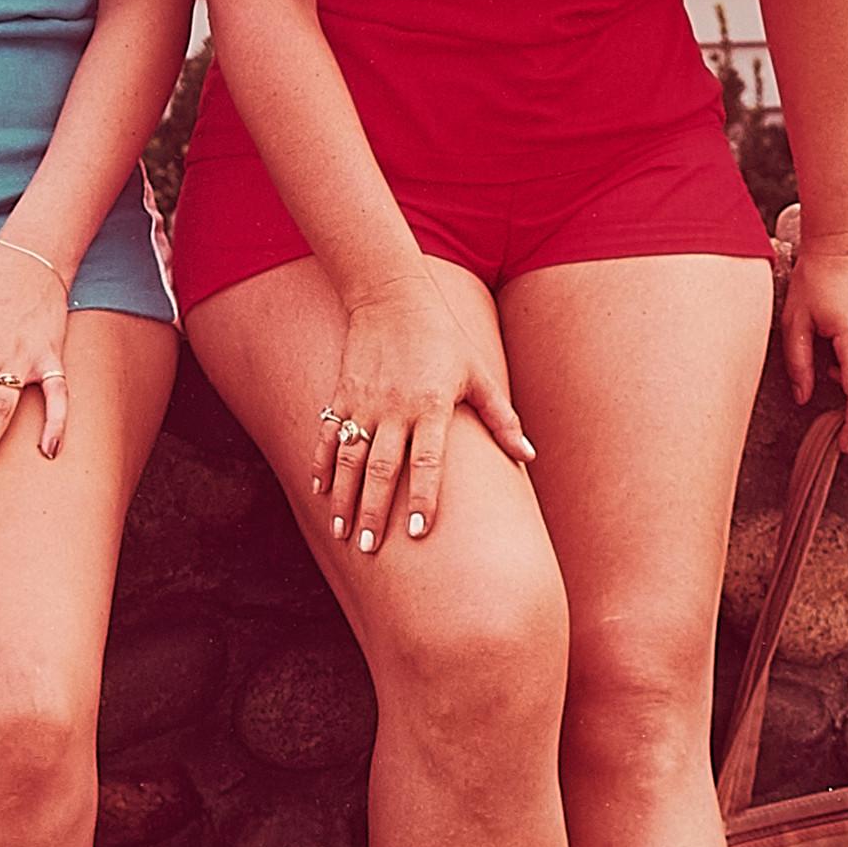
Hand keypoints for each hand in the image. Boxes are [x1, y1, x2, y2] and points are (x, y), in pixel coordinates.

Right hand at [314, 275, 534, 555]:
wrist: (391, 296)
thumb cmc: (444, 337)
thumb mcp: (478, 374)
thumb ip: (501, 419)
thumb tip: (529, 457)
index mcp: (432, 405)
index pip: (428, 461)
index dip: (423, 497)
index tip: (417, 533)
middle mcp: (395, 407)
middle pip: (383, 469)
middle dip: (374, 511)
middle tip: (369, 549)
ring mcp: (363, 402)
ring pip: (350, 458)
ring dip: (344, 498)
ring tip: (343, 534)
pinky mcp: (341, 395)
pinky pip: (326, 435)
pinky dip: (320, 465)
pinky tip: (318, 493)